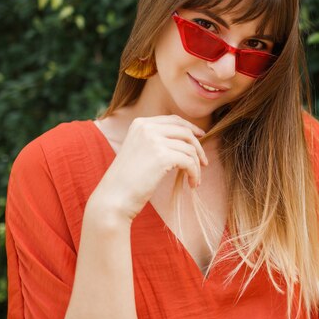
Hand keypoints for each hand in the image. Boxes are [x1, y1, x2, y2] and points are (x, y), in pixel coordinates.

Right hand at [88, 114, 208, 221]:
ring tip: (195, 180)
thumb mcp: (139, 151)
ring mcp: (154, 140)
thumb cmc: (128, 180)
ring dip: (197, 165)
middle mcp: (147, 127)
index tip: (201, 138)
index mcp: (140, 124)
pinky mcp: (162, 156)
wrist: (113, 199)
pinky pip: (189, 162)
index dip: (191, 128)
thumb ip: (157, 140)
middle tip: (204, 163)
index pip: (174, 120)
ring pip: (189, 148)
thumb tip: (187, 137)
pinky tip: (192, 184)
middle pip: (185, 131)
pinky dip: (194, 173)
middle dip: (198, 147)